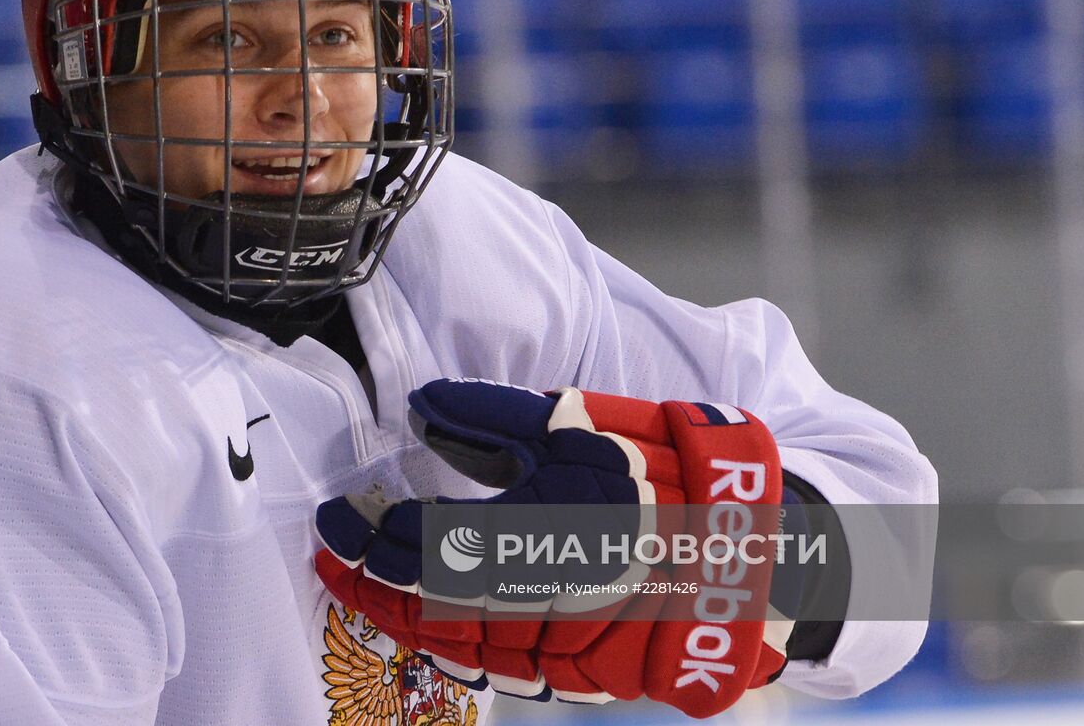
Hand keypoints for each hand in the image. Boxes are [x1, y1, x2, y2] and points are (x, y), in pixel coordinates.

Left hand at [315, 378, 786, 716]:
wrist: (752, 549)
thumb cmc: (667, 474)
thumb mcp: (580, 422)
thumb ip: (491, 417)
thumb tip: (420, 408)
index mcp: (537, 532)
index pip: (421, 545)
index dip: (367, 534)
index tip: (333, 515)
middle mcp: (540, 602)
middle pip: (427, 604)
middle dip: (369, 581)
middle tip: (331, 557)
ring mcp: (563, 651)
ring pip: (458, 646)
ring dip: (402, 619)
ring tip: (365, 589)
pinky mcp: (583, 675)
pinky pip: (498, 669)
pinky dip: (452, 647)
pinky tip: (431, 626)